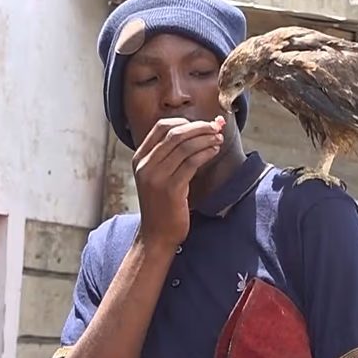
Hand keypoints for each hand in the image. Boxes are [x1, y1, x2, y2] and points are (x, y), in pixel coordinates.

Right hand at [132, 117, 224, 246]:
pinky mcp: (170, 188)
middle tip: (216, 127)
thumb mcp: (157, 176)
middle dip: (199, 127)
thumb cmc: (162, 204)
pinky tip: (214, 151)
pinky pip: (192, 162)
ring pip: (185, 146)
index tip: (202, 124)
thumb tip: (195, 130)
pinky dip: (206, 153)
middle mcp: (145, 165)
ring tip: (218, 139)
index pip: (161, 127)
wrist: (156, 235)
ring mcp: (156, 176)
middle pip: (175, 133)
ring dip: (205, 138)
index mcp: (139, 158)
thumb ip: (168, 155)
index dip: (184, 121)